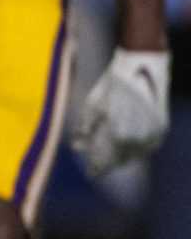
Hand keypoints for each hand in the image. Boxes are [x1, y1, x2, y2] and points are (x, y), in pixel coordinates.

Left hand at [70, 48, 170, 175]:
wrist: (142, 65)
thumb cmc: (113, 83)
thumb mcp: (93, 104)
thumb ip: (86, 128)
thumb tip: (77, 146)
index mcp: (116, 132)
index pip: (106, 159)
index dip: (98, 168)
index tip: (91, 173)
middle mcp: (136, 136)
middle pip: (121, 159)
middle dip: (109, 163)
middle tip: (100, 167)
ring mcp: (152, 132)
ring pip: (136, 154)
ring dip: (124, 157)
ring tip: (113, 158)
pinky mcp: (162, 126)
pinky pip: (149, 145)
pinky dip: (139, 149)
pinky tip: (130, 149)